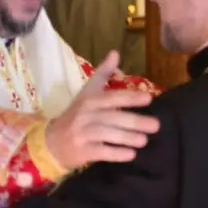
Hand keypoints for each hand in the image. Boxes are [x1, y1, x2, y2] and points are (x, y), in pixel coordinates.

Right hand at [46, 51, 160, 170]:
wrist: (51, 142)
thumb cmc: (75, 115)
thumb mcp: (87, 92)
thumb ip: (103, 73)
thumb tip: (116, 52)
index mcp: (89, 99)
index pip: (112, 97)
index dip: (130, 98)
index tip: (148, 99)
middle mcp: (85, 115)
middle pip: (112, 117)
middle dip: (135, 121)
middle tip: (155, 125)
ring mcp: (83, 134)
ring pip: (108, 134)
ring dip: (128, 137)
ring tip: (144, 140)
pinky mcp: (82, 151)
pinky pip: (102, 152)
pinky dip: (116, 154)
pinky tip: (131, 155)